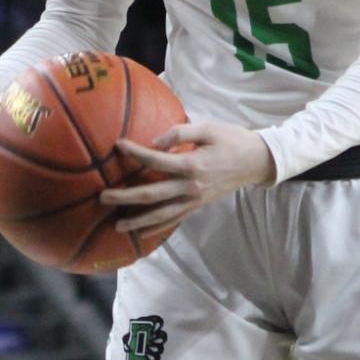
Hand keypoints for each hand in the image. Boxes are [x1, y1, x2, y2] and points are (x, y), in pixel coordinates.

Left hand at [100, 121, 276, 240]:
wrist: (257, 162)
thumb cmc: (232, 140)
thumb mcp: (208, 127)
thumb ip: (180, 132)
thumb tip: (154, 142)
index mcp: (191, 164)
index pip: (155, 160)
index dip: (135, 152)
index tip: (117, 145)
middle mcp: (190, 186)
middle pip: (150, 194)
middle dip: (124, 196)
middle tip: (102, 197)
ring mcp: (193, 200)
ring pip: (160, 215)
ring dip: (137, 221)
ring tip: (117, 226)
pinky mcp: (197, 206)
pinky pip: (174, 220)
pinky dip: (157, 228)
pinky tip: (141, 232)